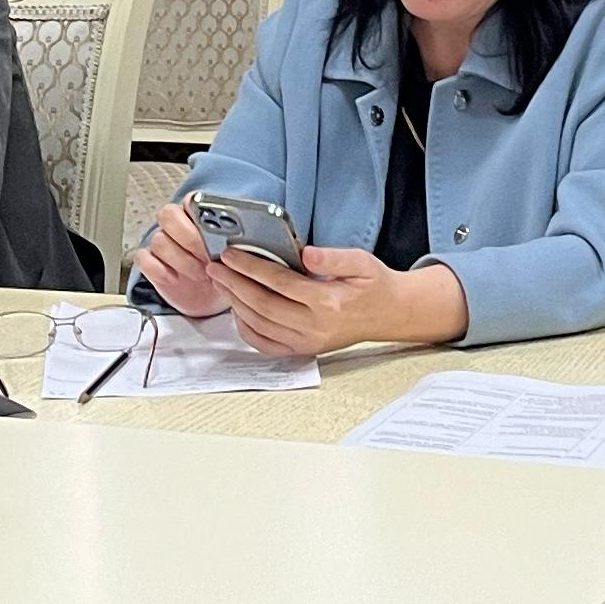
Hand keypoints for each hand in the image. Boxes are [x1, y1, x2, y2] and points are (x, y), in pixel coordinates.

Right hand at [132, 202, 226, 317]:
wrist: (212, 298)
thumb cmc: (224, 271)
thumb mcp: (237, 256)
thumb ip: (237, 241)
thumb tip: (250, 236)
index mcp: (198, 216)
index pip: (191, 201)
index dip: (200, 215)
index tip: (216, 233)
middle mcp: (177, 226)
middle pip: (168, 215)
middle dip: (189, 237)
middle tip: (208, 256)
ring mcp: (162, 244)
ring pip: (158, 239)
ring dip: (180, 258)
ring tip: (200, 274)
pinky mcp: (151, 263)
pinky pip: (143, 258)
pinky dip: (158, 269)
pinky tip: (175, 279)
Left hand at [216, 242, 463, 358]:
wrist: (389, 314)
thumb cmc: (374, 286)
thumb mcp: (361, 262)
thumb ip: (333, 257)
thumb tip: (305, 253)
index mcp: (327, 302)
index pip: (278, 283)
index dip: (251, 267)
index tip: (231, 255)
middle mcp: (314, 327)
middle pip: (262, 305)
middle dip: (234, 284)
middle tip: (215, 267)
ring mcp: (307, 342)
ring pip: (259, 325)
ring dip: (235, 303)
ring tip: (222, 283)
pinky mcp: (304, 350)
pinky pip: (266, 344)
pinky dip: (246, 329)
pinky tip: (238, 310)